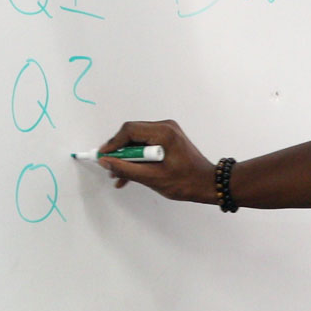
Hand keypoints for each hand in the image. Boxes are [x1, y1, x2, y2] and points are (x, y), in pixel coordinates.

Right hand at [97, 120, 217, 203]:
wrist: (207, 183)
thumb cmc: (185, 182)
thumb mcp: (152, 178)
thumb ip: (126, 169)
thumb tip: (105, 162)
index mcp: (164, 133)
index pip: (130, 130)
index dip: (113, 144)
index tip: (103, 157)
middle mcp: (165, 127)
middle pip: (132, 133)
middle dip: (119, 152)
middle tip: (110, 168)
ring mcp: (167, 131)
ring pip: (138, 140)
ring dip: (128, 156)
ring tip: (119, 175)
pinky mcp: (168, 139)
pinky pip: (146, 144)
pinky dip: (138, 157)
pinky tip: (131, 173)